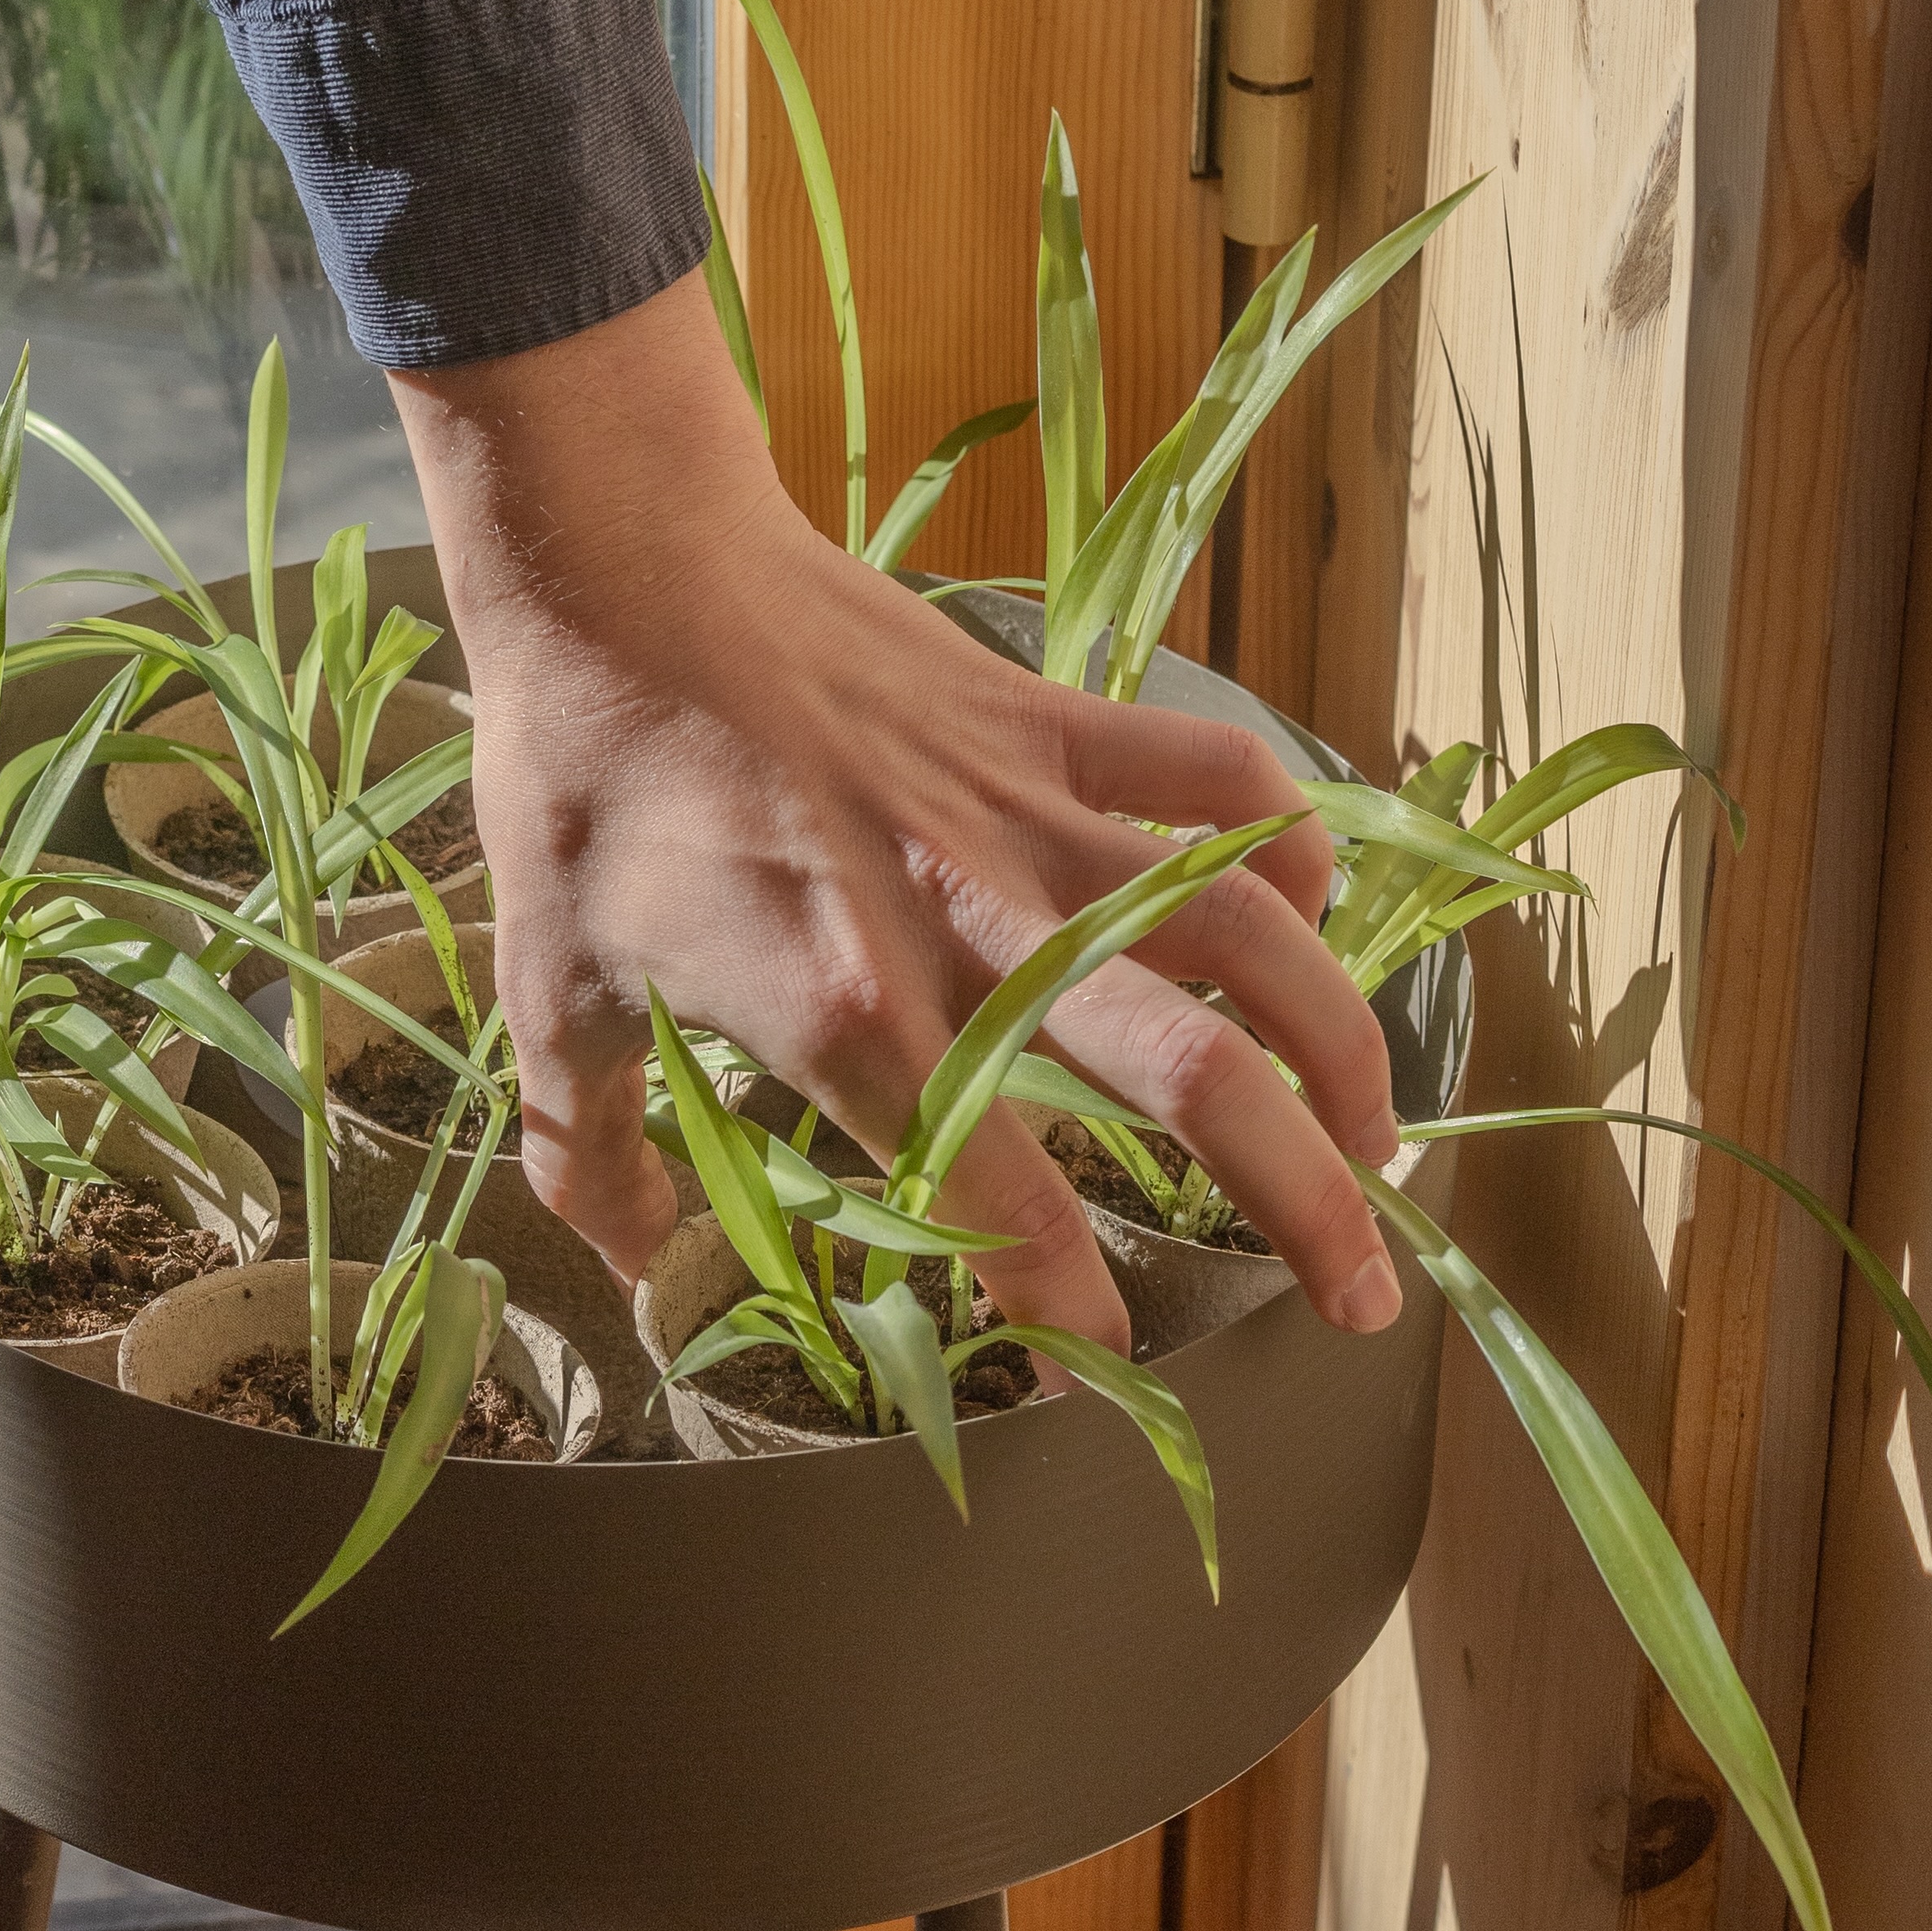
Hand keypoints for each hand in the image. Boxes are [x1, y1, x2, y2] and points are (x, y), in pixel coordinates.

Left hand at [389, 272, 1402, 1356]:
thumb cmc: (578, 781)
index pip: (1007, 1204)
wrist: (617, 566)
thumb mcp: (550, 996)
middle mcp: (972, 927)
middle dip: (1305, 1208)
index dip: (1075, 1309)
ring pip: (1250, 930)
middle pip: (1198, 1079)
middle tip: (1358, 1302)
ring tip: (1381, 1140)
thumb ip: (593, 1157)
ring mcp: (1027, 811)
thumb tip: (633, 1271)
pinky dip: (1285, 837)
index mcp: (849, 1017)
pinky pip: (1215, 775)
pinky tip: (1306, 908)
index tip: (1108, 1363)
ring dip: (1343, 1043)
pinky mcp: (1047, 715)